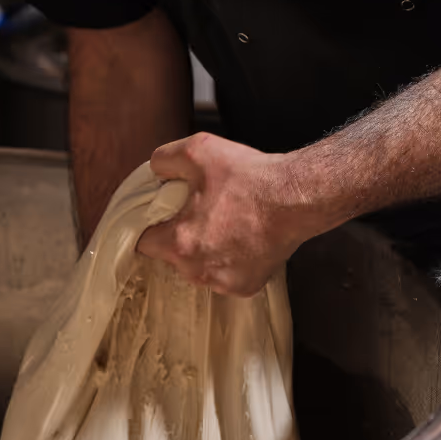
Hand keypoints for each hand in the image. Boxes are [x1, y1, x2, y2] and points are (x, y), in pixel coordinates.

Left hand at [138, 132, 323, 296]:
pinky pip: (225, 276)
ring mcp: (223, 283)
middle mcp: (198, 271)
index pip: (144, 243)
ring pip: (199, 268)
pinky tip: (242, 240)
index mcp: (179, 244)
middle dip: (180, 237)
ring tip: (225, 224)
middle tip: (200, 212)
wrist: (297, 198)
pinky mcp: (246, 288)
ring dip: (205, 251)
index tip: (163, 214)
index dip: (150, 225)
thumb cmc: (249, 177)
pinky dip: (230, 261)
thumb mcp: (198, 151)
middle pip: (173, 256)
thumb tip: (153, 172)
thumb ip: (163, 160)